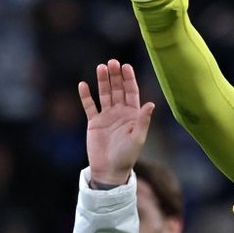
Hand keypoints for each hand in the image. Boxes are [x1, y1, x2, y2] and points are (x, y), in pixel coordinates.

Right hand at [80, 59, 154, 186]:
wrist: (109, 170)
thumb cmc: (127, 156)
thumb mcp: (137, 138)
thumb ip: (143, 120)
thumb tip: (151, 104)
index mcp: (133, 114)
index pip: (132, 92)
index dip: (129, 79)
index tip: (126, 66)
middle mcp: (120, 112)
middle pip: (117, 89)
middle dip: (115, 76)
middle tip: (112, 62)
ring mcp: (106, 116)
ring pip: (104, 94)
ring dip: (103, 81)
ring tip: (101, 67)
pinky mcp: (94, 122)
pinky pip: (89, 106)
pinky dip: (86, 96)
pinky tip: (83, 84)